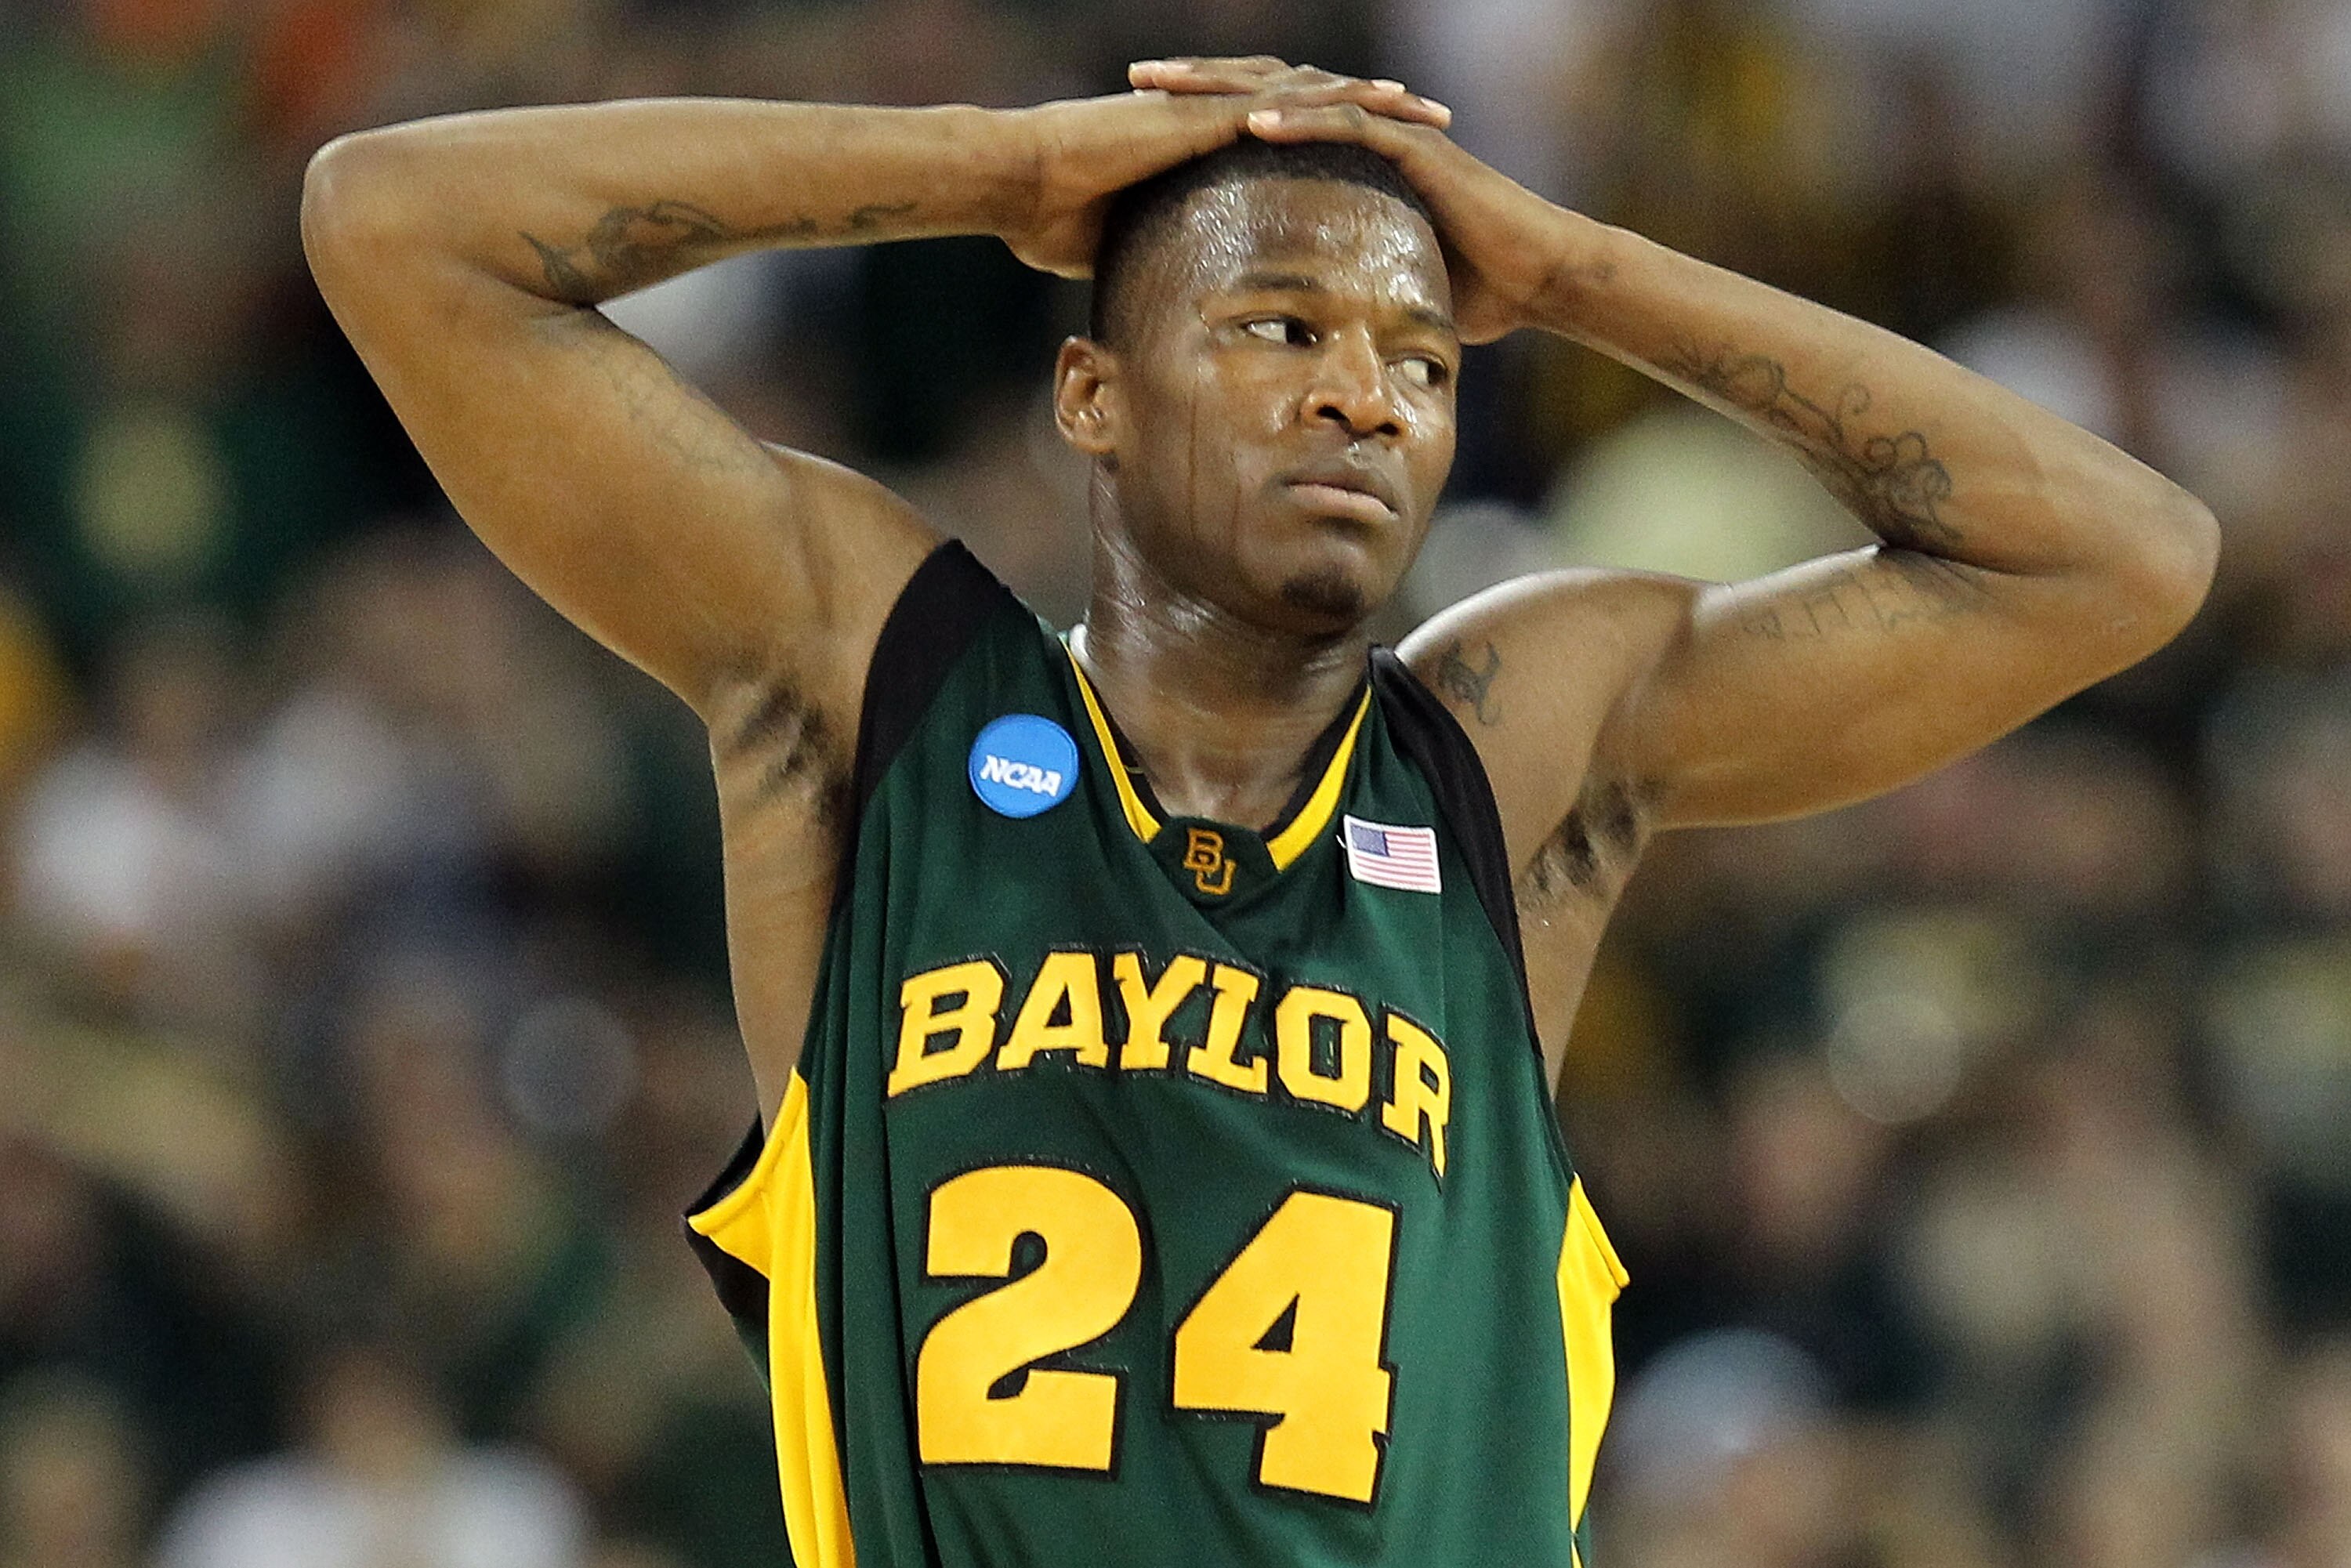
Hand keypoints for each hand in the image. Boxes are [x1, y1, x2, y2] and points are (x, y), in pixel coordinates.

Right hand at [999, 62, 1450, 279]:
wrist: (1017, 182)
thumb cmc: (1050, 217)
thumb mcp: (1121, 248)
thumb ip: (1155, 262)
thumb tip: (1165, 305)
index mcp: (1206, 145)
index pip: (1291, 139)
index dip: (1344, 148)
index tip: (1395, 168)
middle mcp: (1217, 116)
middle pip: (1317, 107)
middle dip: (1379, 116)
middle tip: (1438, 127)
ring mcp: (1211, 108)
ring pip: (1311, 93)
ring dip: (1373, 102)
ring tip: (1428, 113)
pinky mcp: (1201, 112)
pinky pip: (1279, 100)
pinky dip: (1330, 102)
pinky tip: (1374, 107)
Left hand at [1133, 56, 1582, 343]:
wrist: (1534, 278)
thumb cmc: (1465, 288)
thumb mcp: (1376, 284)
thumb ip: (1331, 286)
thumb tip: (1286, 330)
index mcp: (1342, 154)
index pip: (1257, 118)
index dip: (1200, 116)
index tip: (1140, 120)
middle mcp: (1360, 128)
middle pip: (1265, 89)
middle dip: (1199, 84)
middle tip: (1137, 80)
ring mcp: (1388, 131)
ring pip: (1298, 92)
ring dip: (1233, 89)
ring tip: (1174, 90)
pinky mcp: (1415, 146)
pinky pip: (1349, 123)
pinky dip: (1302, 119)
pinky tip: (1254, 122)